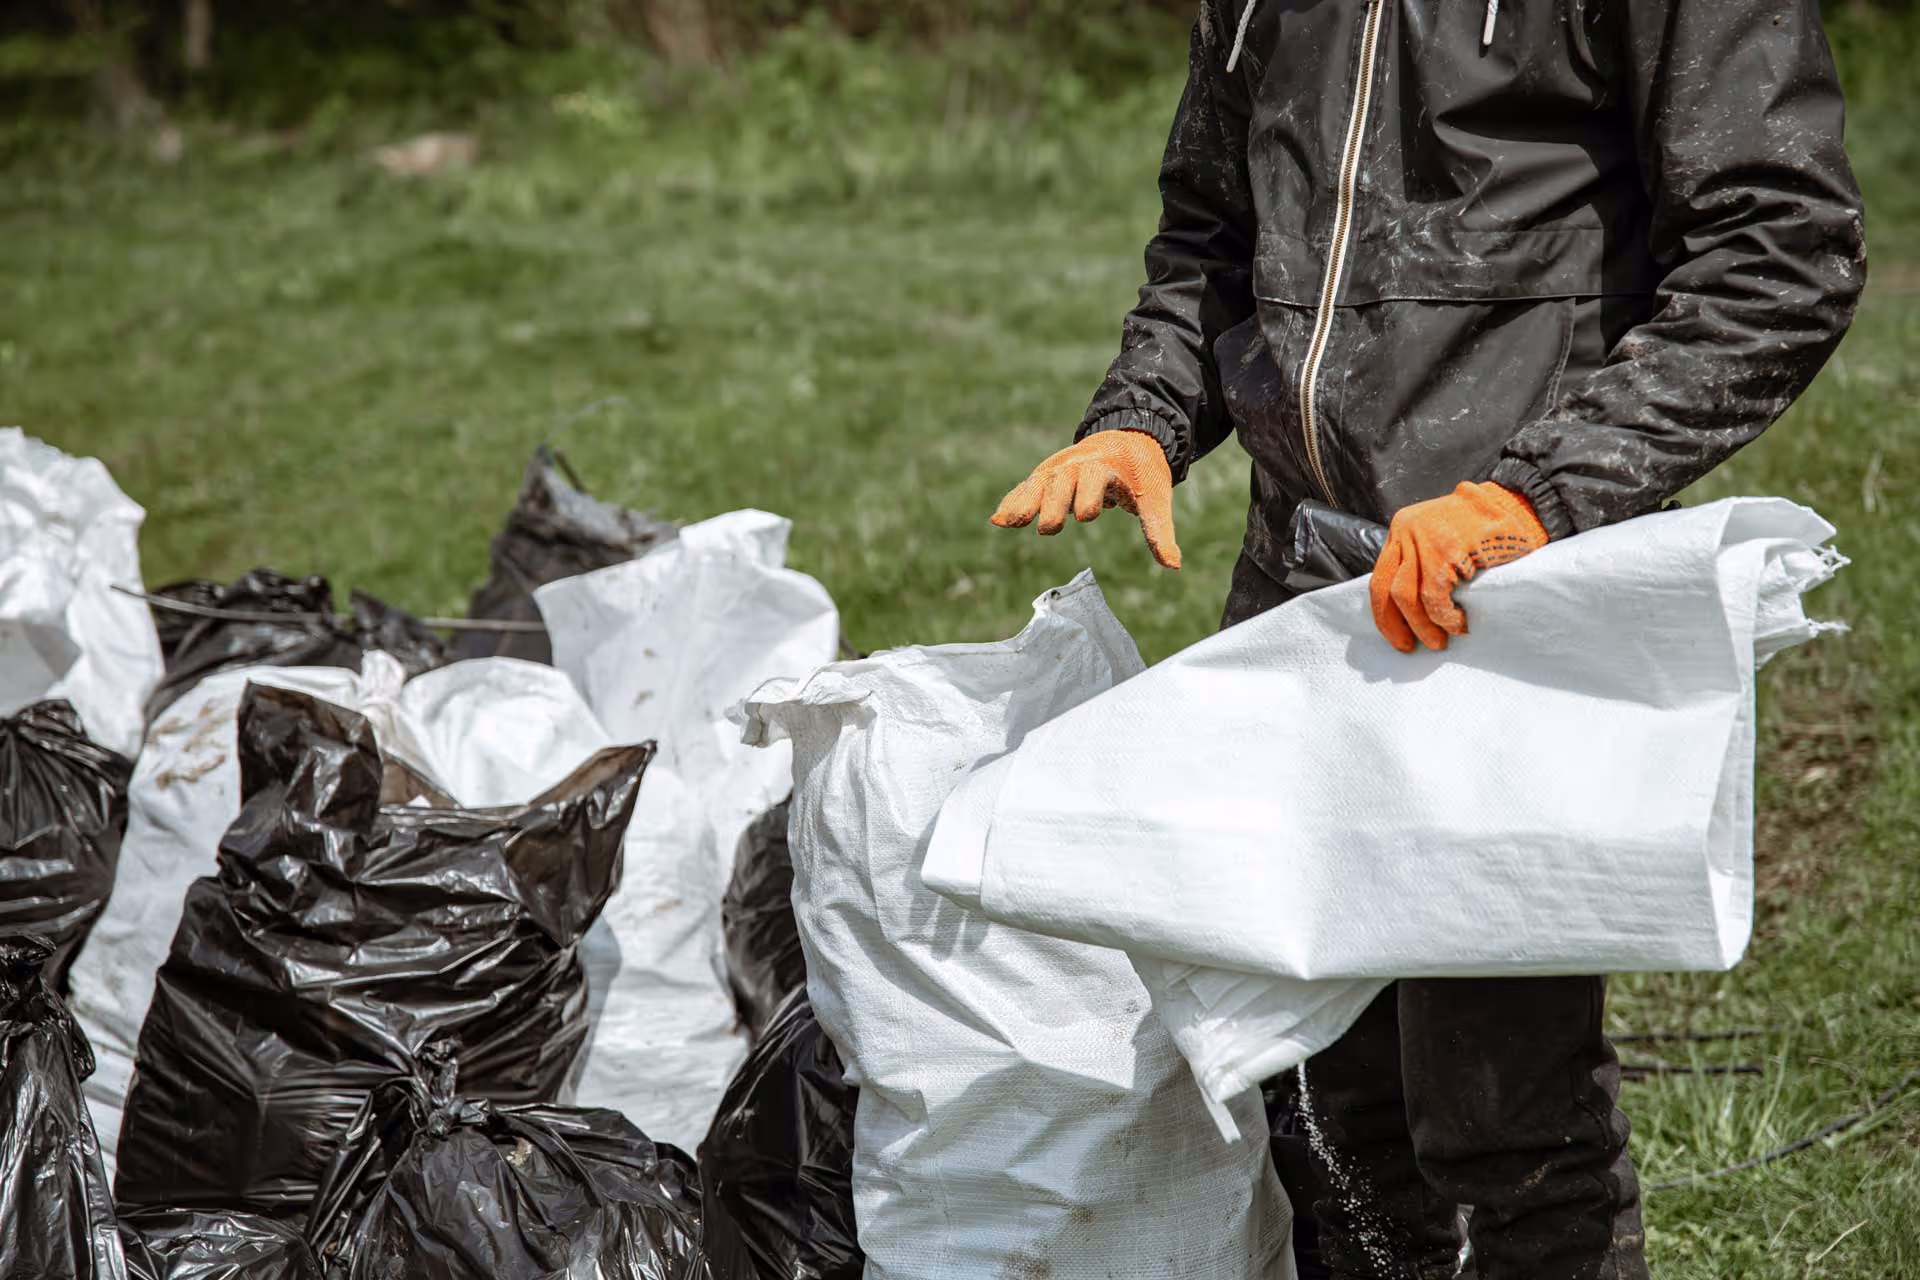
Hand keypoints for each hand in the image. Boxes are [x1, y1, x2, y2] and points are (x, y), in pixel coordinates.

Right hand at [991, 430, 1180, 569]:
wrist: (1128, 440)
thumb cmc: (1142, 474)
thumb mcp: (1155, 499)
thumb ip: (1159, 532)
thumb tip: (1173, 565)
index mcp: (1106, 466)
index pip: (1093, 478)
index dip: (1089, 497)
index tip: (1086, 516)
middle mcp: (1078, 464)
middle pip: (1061, 482)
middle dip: (1054, 503)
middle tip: (1049, 528)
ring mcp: (1059, 469)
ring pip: (1038, 484)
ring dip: (1024, 503)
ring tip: (1008, 523)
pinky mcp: (1047, 476)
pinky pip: (1027, 488)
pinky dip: (1013, 501)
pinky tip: (998, 520)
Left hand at [1369, 482, 1548, 652]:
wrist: (1517, 505)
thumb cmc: (1482, 529)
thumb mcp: (1439, 538)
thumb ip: (1420, 563)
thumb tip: (1408, 613)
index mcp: (1401, 529)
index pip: (1381, 577)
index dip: (1385, 613)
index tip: (1396, 636)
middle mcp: (1406, 531)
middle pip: (1387, 589)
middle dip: (1396, 625)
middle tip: (1411, 646)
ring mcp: (1424, 540)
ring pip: (1406, 596)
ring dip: (1422, 625)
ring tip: (1439, 641)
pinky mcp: (1446, 550)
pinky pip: (1435, 595)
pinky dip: (1445, 617)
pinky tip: (1458, 624)